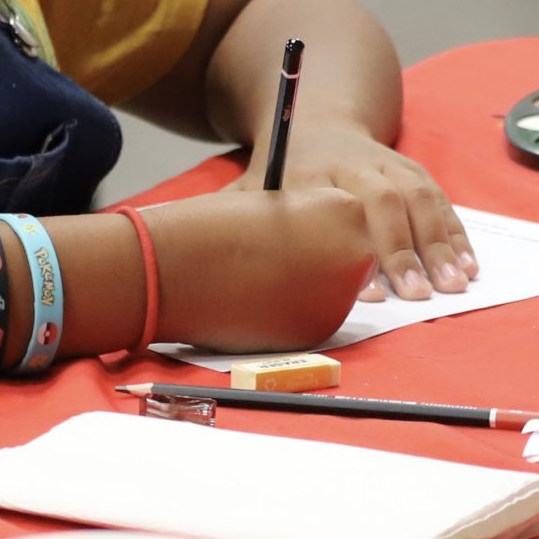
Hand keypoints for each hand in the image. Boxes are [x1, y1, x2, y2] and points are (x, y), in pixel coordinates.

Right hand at [143, 187, 374, 352]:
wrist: (183, 266)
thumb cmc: (218, 227)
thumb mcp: (276, 209)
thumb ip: (307, 226)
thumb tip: (314, 249)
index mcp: (344, 209)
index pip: (353, 224)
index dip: (323, 231)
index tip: (299, 235)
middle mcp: (354, 253)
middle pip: (355, 261)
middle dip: (327, 262)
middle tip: (284, 259)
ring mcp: (341, 296)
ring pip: (337, 293)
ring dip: (313, 289)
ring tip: (267, 278)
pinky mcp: (319, 329)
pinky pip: (317, 319)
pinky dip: (296, 314)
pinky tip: (262, 301)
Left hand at [243, 119, 476, 301]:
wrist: (315, 118)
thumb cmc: (277, 175)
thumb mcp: (249, 191)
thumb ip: (238, 224)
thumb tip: (210, 270)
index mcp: (308, 171)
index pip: (338, 209)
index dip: (359, 252)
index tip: (371, 295)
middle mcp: (353, 163)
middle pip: (386, 201)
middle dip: (405, 249)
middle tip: (420, 294)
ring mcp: (387, 163)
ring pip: (420, 198)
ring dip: (441, 242)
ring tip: (455, 284)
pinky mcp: (411, 168)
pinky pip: (439, 198)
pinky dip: (456, 232)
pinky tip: (468, 264)